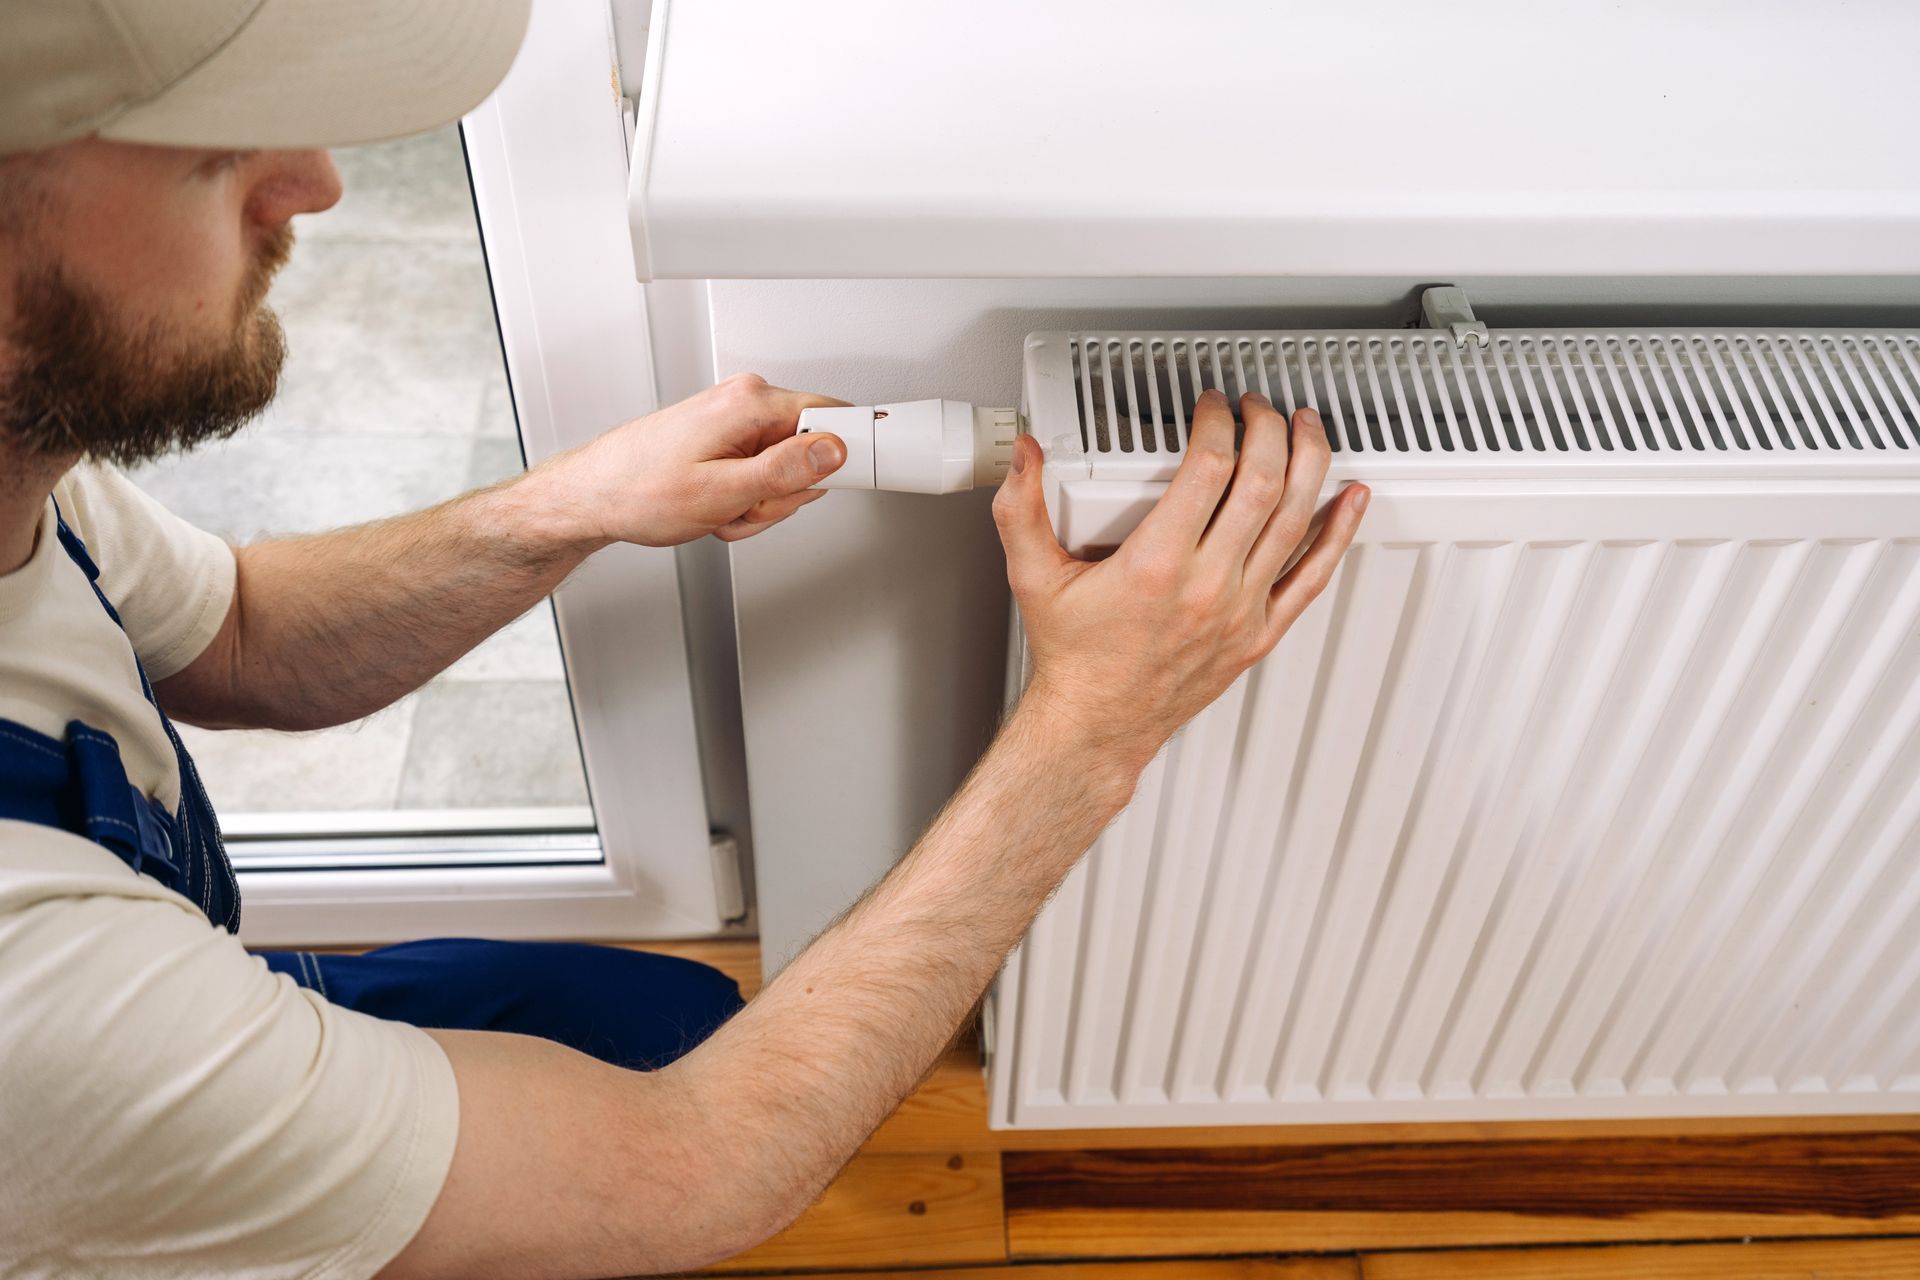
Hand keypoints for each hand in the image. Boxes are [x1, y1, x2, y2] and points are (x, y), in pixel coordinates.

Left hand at [535, 373, 849, 547]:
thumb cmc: (637, 491)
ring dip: (757, 505)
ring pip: (784, 472)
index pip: (831, 416)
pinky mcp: (727, 440)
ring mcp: (735, 421)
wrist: (591, 496)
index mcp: (749, 403)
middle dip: (781, 495)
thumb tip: (833, 450)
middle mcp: (744, 402)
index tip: (845, 479)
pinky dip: (741, 501)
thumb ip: (784, 471)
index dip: (842, 456)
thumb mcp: (722, 492)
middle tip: (744, 508)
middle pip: (809, 453)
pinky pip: (759, 475)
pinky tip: (714, 507)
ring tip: (721, 510)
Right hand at [992, 389, 1367, 770]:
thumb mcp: (1033, 576)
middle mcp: (1206, 585)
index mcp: (1156, 564)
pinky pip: (1314, 576)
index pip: (1209, 468)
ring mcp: (1240, 609)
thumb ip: (1021, 510)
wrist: (1097, 725)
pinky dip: (1338, 532)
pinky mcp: (1259, 633)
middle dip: (1267, 429)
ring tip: (1305, 428)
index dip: (1217, 422)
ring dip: (1307, 462)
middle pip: (1262, 482)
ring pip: (1294, 519)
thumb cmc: (1073, 658)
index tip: (1212, 406)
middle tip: (1258, 407)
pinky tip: (1351, 501)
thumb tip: (1026, 455)